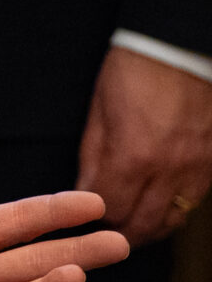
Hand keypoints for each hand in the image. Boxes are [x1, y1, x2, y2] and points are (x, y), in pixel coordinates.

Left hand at [77, 45, 211, 246]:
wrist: (182, 48)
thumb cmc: (135, 72)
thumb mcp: (99, 112)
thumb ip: (93, 157)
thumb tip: (84, 189)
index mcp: (133, 156)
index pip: (110, 209)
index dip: (94, 215)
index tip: (84, 212)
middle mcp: (170, 169)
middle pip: (145, 224)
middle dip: (121, 233)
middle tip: (105, 232)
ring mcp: (197, 168)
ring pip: (174, 219)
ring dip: (151, 228)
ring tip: (132, 225)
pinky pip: (194, 201)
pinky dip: (175, 210)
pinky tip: (160, 206)